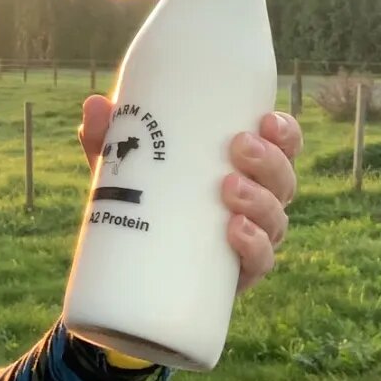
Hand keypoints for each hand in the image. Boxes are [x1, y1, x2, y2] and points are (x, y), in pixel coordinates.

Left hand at [77, 95, 300, 294]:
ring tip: (229, 187)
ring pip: (277, 219)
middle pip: (283, 180)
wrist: (134, 272)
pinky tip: (235, 231)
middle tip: (239, 147)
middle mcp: (256, 203)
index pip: (281, 147)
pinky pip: (259, 262)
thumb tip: (95, 105)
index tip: (267, 119)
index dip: (286, 133)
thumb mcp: (126, 168)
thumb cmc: (143, 200)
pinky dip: (253, 246)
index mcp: (243, 169)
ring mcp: (251, 240)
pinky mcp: (236, 275)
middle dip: (269, 161)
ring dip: (260, 201)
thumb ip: (110, 138)